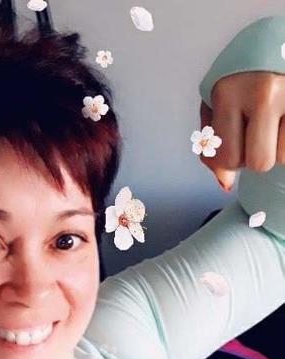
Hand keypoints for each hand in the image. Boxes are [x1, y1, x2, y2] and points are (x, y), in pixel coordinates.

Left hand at [198, 71, 284, 190]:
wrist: (275, 42)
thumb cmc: (242, 75)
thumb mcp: (216, 103)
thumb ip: (213, 145)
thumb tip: (225, 182)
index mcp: (229, 92)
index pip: (228, 159)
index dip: (229, 159)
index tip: (234, 141)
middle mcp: (263, 93)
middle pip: (260, 163)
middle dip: (254, 155)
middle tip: (255, 133)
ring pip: (283, 157)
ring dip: (276, 147)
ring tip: (272, 121)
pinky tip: (283, 120)